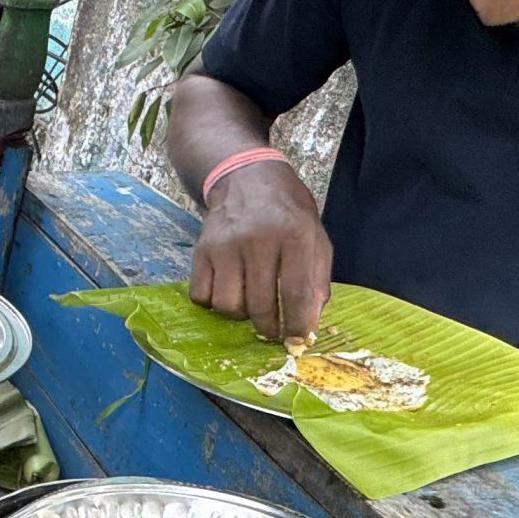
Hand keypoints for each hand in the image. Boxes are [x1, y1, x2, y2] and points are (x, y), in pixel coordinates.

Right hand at [188, 166, 331, 344]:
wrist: (246, 178)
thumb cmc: (287, 213)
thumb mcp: (315, 237)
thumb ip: (317, 280)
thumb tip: (310, 324)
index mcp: (294, 235)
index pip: (295, 292)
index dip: (298, 324)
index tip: (298, 339)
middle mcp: (257, 240)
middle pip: (259, 305)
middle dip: (269, 328)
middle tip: (273, 330)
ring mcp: (225, 246)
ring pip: (227, 305)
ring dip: (240, 315)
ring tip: (249, 305)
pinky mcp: (201, 250)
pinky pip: (202, 295)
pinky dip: (214, 302)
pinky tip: (228, 291)